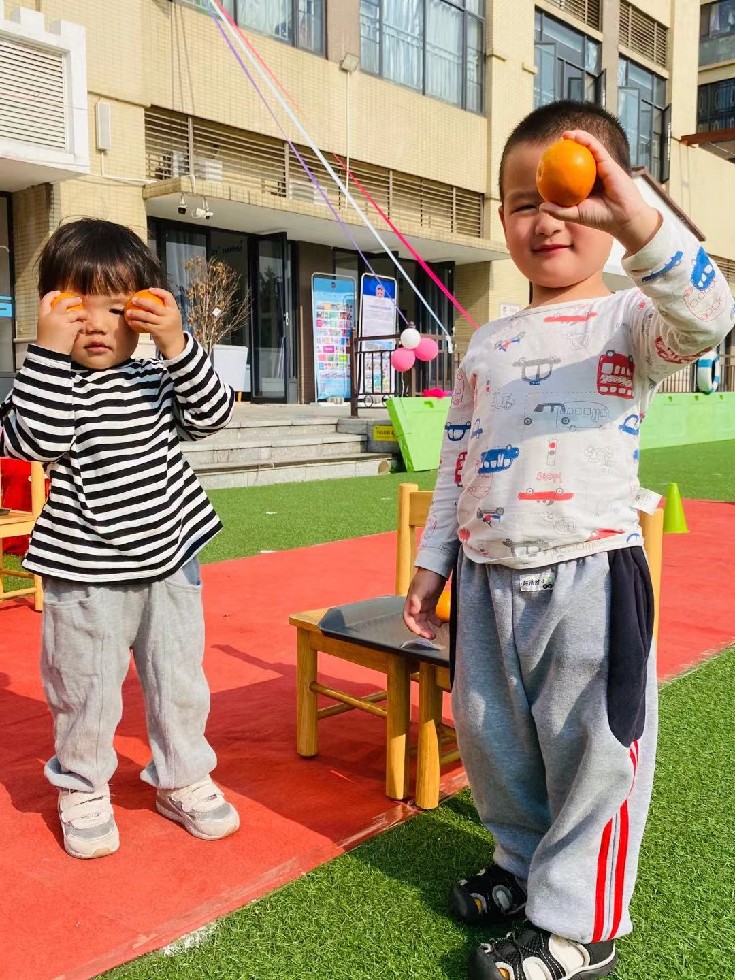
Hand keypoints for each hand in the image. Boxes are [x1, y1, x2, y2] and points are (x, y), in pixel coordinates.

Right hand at [37, 291, 85, 354]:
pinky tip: (82, 328)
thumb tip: (61, 314)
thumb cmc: (47, 344)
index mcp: (42, 316)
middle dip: (72, 300)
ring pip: (75, 313)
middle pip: (63, 303)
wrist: (49, 354)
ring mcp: (61, 322)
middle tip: (79, 300)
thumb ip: (50, 320)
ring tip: (86, 315)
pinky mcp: (70, 328)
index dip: (52, 295)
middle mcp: (51, 316)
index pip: (45, 300)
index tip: (58, 293)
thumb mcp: (44, 329)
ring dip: (83, 314)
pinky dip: (82, 326)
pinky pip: (79, 324)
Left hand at [125, 288, 185, 358]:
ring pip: (146, 316)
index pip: (168, 297)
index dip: (159, 291)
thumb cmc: (171, 329)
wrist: (176, 345)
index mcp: (174, 310)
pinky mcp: (157, 331)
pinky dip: (136, 323)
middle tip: (133, 299)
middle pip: (154, 305)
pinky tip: (130, 322)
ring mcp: (163, 324)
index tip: (149, 290)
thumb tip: (150, 300)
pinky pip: (144, 325)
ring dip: (135, 313)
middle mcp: (169, 316)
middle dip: (142, 301)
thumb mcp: (172, 318)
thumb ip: (165, 310)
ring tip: (128, 312)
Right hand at [403, 567, 446, 639]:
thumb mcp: (421, 588)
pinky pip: (431, 615)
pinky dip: (434, 621)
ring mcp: (423, 604)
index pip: (408, 618)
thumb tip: (413, 612)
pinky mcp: (431, 602)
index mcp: (410, 602)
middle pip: (416, 621)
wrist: (437, 567)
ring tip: (434, 634)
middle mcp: (415, 605)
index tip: (420, 633)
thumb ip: (416, 600)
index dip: (412, 627)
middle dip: (422, 630)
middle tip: (430, 636)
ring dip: (427, 628)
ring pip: (423, 620)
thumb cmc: (427, 577)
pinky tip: (440, 624)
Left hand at [539, 130, 661, 254]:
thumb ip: (559, 211)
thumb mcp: (576, 215)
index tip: (548, 161)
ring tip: (565, 135)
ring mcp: (602, 168)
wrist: (622, 217)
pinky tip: (576, 136)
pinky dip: (587, 140)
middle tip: (554, 145)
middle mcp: (593, 175)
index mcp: (585, 187)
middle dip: (568, 149)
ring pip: (589, 149)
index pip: (571, 173)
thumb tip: (541, 207)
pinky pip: (596, 148)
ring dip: (578, 138)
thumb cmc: (600, 218)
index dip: (560, 166)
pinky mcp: (609, 163)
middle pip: (580, 158)